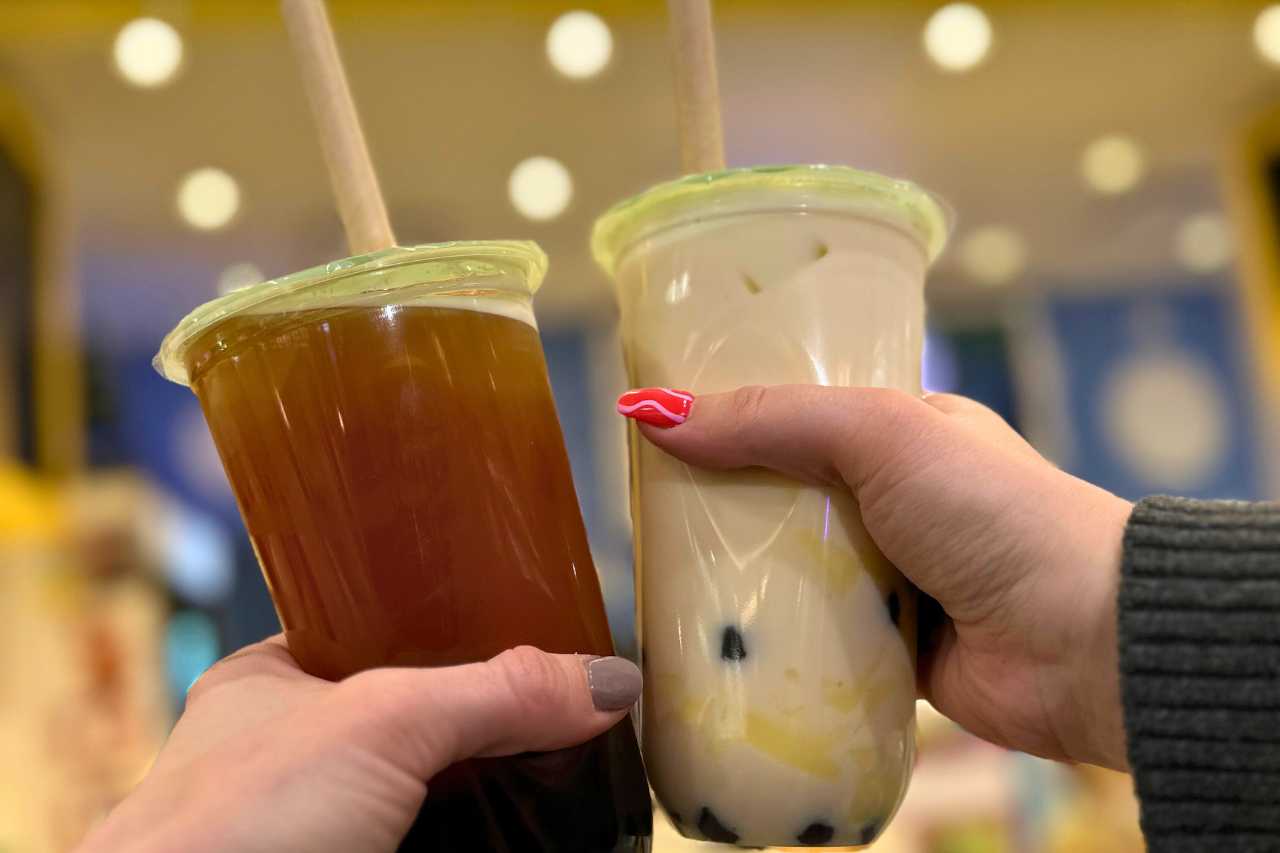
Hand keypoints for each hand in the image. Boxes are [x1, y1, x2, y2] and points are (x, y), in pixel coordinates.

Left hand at [79, 639, 640, 852]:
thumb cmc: (226, 829)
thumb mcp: (378, 724)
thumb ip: (492, 692)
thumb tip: (605, 681)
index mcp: (277, 684)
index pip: (384, 631)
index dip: (460, 625)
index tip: (535, 625)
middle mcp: (298, 755)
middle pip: (425, 721)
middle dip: (495, 723)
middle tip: (572, 708)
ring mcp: (328, 826)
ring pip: (436, 796)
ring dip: (500, 793)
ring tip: (578, 766)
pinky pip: (441, 842)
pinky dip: (491, 838)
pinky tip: (536, 829)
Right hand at [625, 385, 1131, 770]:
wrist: (1084, 641)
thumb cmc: (995, 512)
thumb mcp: (880, 433)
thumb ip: (771, 418)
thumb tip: (651, 408)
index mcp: (906, 435)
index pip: (802, 415)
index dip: (734, 417)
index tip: (664, 426)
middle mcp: (899, 503)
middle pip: (786, 496)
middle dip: (723, 503)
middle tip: (644, 510)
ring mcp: (896, 578)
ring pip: (794, 572)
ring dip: (743, 577)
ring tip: (661, 575)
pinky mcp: (890, 650)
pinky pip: (814, 641)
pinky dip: (774, 642)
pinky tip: (714, 641)